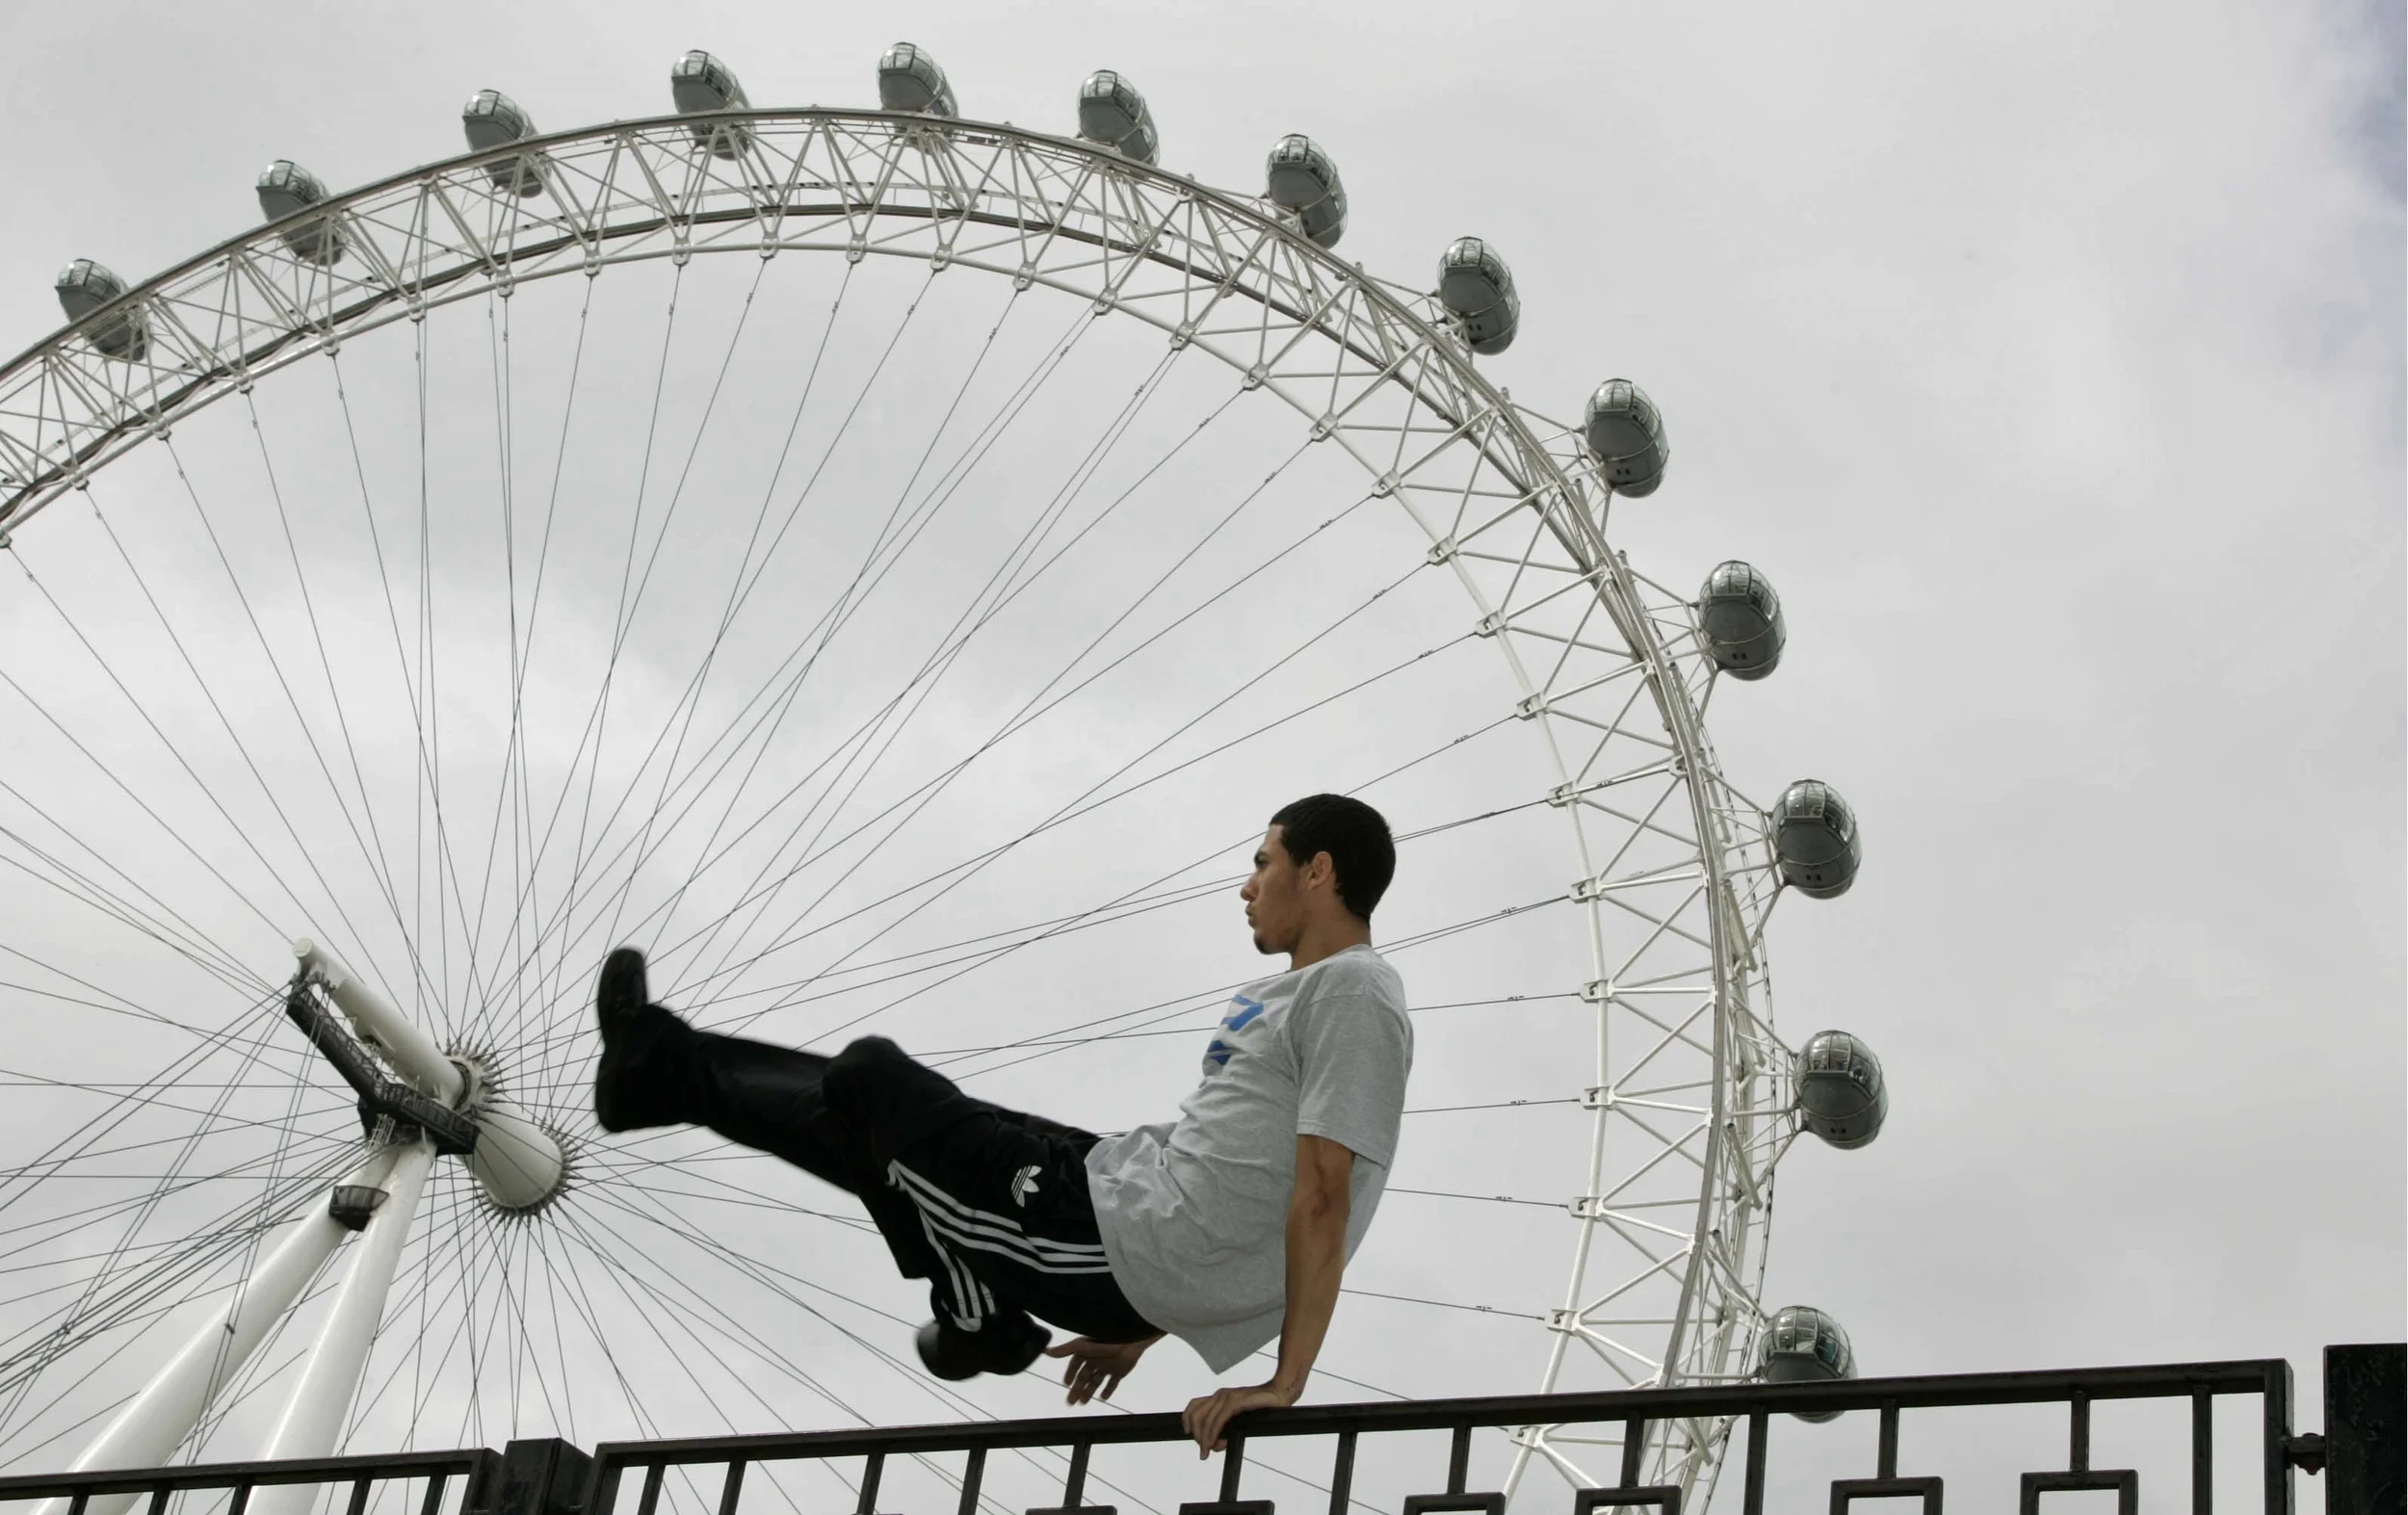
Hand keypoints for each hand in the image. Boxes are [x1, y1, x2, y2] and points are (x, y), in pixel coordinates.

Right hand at [1043, 1335, 1155, 1405]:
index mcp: (1087, 1351)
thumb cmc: (1105, 1340)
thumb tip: (1046, 1351)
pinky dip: (1108, 1390)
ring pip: (1096, 1381)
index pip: (1075, 1364)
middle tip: (1071, 1402)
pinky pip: (1113, 1383)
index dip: (1070, 1374)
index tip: (1066, 1384)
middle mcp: (1096, 1359)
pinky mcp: (1120, 1371)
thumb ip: (1066, 1350)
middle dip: (1077, 1388)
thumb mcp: (1083, 1345)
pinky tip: (1103, 1398)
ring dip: (1089, 1391)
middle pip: (1084, 1376)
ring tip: (1083, 1402)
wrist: (1131, 1338)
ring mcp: (1108, 1365)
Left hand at [1181, 1379, 1297, 1456]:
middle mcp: (1219, 1395)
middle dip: (1197, 1436)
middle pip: (1195, 1415)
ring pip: (1205, 1420)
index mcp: (1219, 1396)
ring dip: (1204, 1439)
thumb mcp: (1239, 1417)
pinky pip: (1217, 1421)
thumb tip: (1217, 1443)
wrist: (1279, 1393)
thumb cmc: (1261, 1406)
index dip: (1187, 1421)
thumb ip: (1227, 1428)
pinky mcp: (1234, 1401)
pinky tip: (1215, 1444)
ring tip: (1209, 1451)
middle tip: (1205, 1451)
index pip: (1194, 1406)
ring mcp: (1226, 1397)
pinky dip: (1213, 1434)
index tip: (1189, 1435)